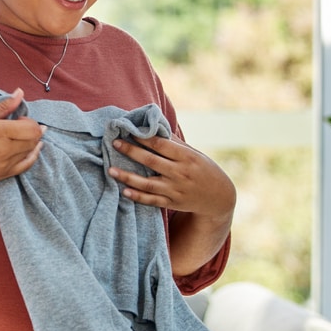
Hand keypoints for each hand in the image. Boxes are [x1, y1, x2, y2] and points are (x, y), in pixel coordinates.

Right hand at [0, 88, 45, 188]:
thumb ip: (2, 107)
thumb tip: (20, 93)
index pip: (31, 128)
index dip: (30, 121)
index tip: (18, 119)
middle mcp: (4, 151)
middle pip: (34, 140)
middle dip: (31, 131)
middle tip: (17, 127)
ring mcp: (4, 165)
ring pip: (31, 152)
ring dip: (31, 143)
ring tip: (19, 136)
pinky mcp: (2, 175)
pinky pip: (26, 166)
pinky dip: (31, 156)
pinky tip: (29, 150)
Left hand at [107, 135, 234, 220]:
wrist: (219, 198)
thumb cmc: (204, 170)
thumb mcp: (195, 154)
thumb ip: (175, 144)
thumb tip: (155, 127)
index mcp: (187, 157)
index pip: (161, 145)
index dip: (144, 137)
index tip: (129, 130)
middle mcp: (181, 173)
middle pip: (151, 161)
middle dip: (131, 151)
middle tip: (115, 143)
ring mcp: (176, 190)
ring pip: (148, 183)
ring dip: (128, 177)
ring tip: (111, 170)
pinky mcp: (173, 203)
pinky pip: (152, 200)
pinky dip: (138, 196)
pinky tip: (124, 191)